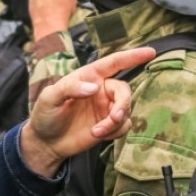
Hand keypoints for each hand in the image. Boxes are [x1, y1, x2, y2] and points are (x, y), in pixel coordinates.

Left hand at [20, 47, 156, 176]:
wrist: (46, 142)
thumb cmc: (45, 114)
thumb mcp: (49, 97)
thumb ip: (70, 88)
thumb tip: (94, 88)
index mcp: (89, 76)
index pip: (114, 62)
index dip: (132, 56)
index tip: (150, 52)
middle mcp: (100, 90)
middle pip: (124, 90)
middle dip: (123, 104)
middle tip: (114, 117)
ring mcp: (105, 108)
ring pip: (126, 110)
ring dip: (115, 122)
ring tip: (97, 131)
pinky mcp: (108, 125)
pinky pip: (124, 125)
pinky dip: (116, 131)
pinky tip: (99, 135)